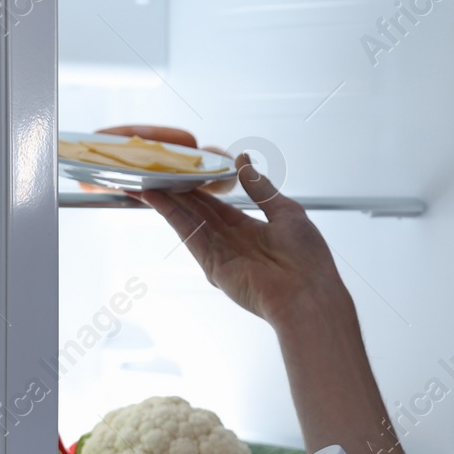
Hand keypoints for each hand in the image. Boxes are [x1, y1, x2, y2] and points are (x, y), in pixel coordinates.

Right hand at [103, 125, 346, 325]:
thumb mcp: (286, 211)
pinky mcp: (212, 265)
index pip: (218, 206)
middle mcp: (232, 243)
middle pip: (198, 212)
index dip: (200, 188)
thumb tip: (243, 159)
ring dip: (167, 200)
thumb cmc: (307, 259)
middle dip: (177, 192)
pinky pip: (189, 234)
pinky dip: (171, 215)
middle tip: (156, 171)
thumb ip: (260, 187)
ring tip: (146, 179)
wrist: (307, 294)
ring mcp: (220, 254)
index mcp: (252, 231)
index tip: (183, 171)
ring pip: (189, 220)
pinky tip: (156, 198)